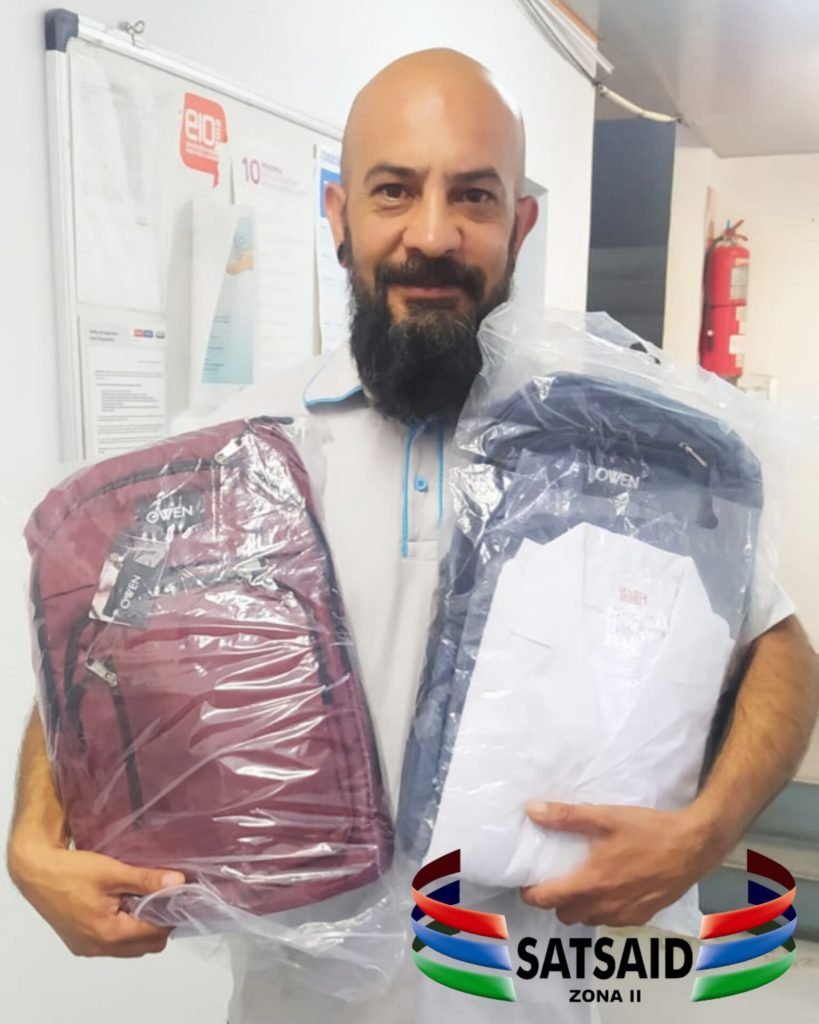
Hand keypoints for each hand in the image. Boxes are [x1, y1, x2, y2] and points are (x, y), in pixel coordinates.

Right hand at [8, 838, 184, 957]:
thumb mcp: (112, 871)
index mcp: (109, 934)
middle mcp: (99, 948)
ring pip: (129, 947)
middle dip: (158, 924)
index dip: (169, 916)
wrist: (36, 872)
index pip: (155, 935)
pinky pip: (111, 945)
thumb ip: (146, 880)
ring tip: (139, 899)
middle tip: (158, 897)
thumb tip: (179, 883)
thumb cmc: (73, 871)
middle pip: (145, 946)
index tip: (176, 896)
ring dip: (140, 928)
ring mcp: (87, 948)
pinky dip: (122, 930)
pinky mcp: (79, 943)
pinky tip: (120, 905)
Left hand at [519, 800, 723, 926]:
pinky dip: (602, 908)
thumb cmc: (648, 830)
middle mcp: (605, 905)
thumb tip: (532, 810)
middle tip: (555, 878)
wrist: (693, 846)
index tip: (527, 881)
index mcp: (592, 882)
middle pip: (564, 914)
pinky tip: (609, 886)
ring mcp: (625, 914)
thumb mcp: (605, 817)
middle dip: (555, 900)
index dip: (530, 893)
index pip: (547, 899)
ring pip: (587, 919)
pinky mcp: (642, 916)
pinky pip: (611, 920)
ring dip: (578, 906)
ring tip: (581, 881)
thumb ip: (566, 816)